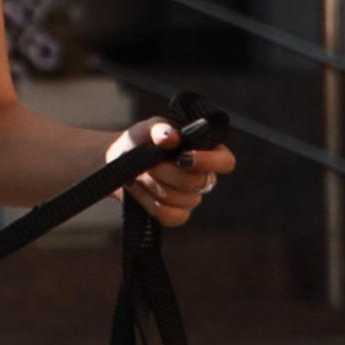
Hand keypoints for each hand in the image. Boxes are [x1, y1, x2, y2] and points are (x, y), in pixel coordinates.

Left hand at [108, 117, 234, 228]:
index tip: (182, 157)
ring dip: (153, 184)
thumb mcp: (148, 128)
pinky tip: (138, 188)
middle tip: (147, 163)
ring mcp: (191, 198)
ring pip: (180, 199)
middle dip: (165, 171)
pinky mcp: (176, 215)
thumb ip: (160, 128)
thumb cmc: (141, 141)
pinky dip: (149, 202)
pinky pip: (170, 216)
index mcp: (207, 153)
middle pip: (195, 182)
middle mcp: (204, 177)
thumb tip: (172, 137)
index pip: (226, 162)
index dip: (209, 162)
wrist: (118, 160)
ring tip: (139, 173)